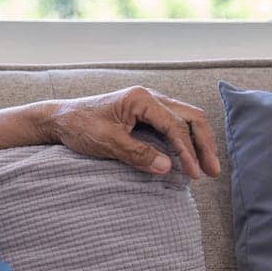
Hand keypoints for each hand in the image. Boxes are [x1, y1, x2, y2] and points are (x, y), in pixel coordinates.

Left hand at [43, 86, 221, 178]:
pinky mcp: (145, 113)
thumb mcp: (106, 142)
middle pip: (190, 117)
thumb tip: (167, 167)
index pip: (175, 125)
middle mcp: (149, 97)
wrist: (59, 119)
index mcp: (141, 99)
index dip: (187, 151)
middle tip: (212, 172)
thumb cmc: (79, 126)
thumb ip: (136, 153)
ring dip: (198, 142)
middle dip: (204, 145)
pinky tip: (190, 156)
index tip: (193, 173)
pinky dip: (186, 139)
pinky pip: (174, 123)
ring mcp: (148, 104)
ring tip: (207, 167)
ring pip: (186, 119)